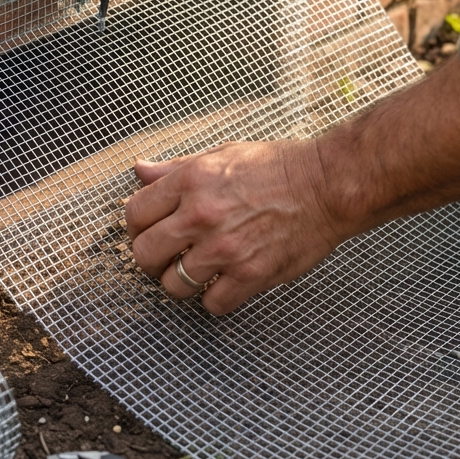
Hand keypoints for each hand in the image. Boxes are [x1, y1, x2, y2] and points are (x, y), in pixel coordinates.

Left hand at [125, 140, 345, 314]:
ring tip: (198, 271)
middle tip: (166, 258)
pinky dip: (216, 298)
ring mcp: (224, 248)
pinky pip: (212, 304)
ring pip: (173, 285)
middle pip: (144, 254)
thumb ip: (175, 168)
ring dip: (182, 282)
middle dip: (151, 260)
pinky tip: (226, 282)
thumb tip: (140, 171)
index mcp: (190, 181)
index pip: (134, 213)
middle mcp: (201, 214)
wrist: (325, 184)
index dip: (137, 227)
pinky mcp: (250, 274)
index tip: (148, 231)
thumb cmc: (276, 166)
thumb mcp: (219, 154)